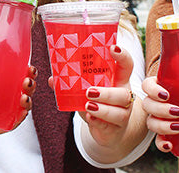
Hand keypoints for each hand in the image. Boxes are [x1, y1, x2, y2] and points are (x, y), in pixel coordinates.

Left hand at [0, 56, 36, 172]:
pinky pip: (16, 122)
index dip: (28, 72)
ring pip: (24, 105)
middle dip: (31, 84)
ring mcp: (6, 112)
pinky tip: (23, 112)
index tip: (29, 67)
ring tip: (24, 96)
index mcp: (2, 85)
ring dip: (28, 100)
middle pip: (26, 90)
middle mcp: (7, 98)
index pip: (20, 76)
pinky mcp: (2, 125)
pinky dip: (21, 117)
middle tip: (27, 80)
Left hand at [48, 44, 148, 163]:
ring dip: (102, 108)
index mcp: (118, 81)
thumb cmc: (98, 104)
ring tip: (87, 105)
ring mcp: (123, 113)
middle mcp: (124, 96)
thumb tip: (52, 78)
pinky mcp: (116, 128)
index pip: (126, 65)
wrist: (108, 130)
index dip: (122, 56)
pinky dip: (98, 121)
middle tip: (89, 91)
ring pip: (119, 111)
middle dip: (107, 92)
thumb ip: (71, 84)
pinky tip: (89, 117)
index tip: (113, 48)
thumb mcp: (85, 92)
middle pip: (123, 93)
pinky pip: (110, 125)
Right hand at [141, 75, 178, 151]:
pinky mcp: (168, 133)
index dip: (152, 89)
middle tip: (178, 111)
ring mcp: (161, 118)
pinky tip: (170, 145)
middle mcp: (159, 102)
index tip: (166, 95)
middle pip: (148, 104)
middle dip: (159, 109)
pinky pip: (158, 140)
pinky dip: (161, 144)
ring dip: (161, 126)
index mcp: (165, 85)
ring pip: (151, 122)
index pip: (148, 85)